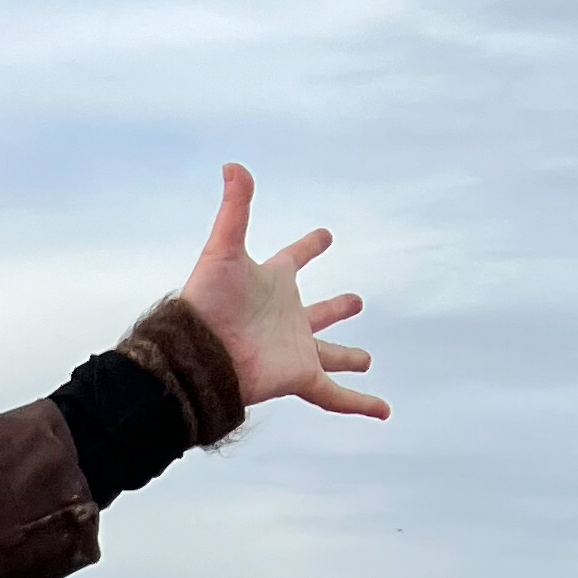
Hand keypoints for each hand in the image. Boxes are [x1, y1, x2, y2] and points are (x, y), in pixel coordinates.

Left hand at [177, 162, 384, 418]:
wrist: (194, 354)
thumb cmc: (205, 303)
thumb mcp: (222, 249)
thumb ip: (235, 207)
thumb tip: (233, 165)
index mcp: (271, 283)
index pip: (294, 258)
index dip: (308, 246)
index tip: (324, 236)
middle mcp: (285, 318)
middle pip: (317, 313)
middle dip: (336, 309)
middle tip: (355, 300)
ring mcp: (294, 349)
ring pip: (328, 355)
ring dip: (348, 356)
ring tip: (365, 358)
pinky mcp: (299, 376)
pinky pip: (335, 395)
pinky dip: (360, 404)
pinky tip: (383, 412)